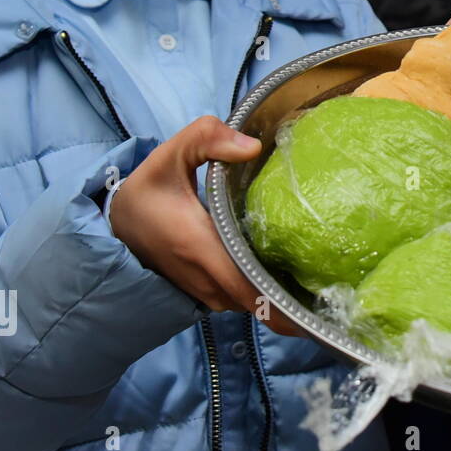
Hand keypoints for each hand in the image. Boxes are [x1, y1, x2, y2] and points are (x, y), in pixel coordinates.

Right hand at [108, 116, 302, 337]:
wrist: (115, 222)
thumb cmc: (148, 190)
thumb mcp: (170, 155)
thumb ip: (207, 140)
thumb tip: (253, 147)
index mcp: (200, 248)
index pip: (248, 291)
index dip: (281, 307)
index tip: (315, 310)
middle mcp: (205, 278)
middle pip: (258, 302)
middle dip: (292, 305)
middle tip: (335, 296)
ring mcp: (204, 290)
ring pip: (250, 304)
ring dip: (278, 301)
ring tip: (319, 289)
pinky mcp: (204, 291)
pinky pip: (241, 301)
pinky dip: (262, 296)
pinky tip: (290, 282)